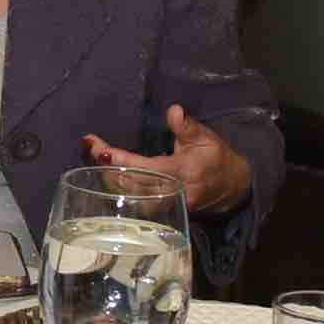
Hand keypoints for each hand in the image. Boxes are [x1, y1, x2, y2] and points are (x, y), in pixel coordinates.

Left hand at [86, 105, 250, 216]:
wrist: (234, 189)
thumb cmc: (216, 159)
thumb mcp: (206, 138)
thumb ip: (187, 126)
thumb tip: (174, 110)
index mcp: (183, 172)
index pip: (145, 167)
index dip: (121, 159)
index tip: (99, 147)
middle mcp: (173, 192)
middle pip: (133, 184)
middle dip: (108, 166)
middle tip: (89, 147)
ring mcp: (167, 206)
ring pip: (131, 197)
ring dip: (109, 180)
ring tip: (93, 159)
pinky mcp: (163, 213)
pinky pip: (136, 205)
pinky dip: (119, 192)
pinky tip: (105, 178)